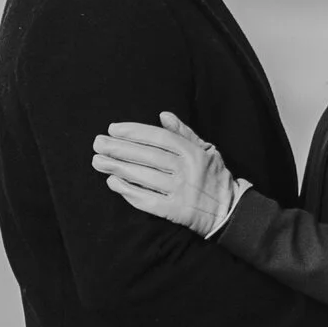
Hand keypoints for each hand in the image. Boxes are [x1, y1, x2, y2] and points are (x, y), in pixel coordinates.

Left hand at [93, 113, 236, 236]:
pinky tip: (113, 183)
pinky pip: (146, 200)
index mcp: (194, 152)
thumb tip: (163, 115)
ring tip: (99, 161)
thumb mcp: (207, 149)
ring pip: (143, 176)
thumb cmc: (215, 177)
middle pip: (147, 156)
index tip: (113, 129)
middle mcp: (187, 170)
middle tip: (98, 144)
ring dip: (117, 168)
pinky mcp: (174, 211)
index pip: (159, 138)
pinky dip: (128, 191)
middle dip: (119, 148)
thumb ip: (184, 133)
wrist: (229, 210)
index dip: (134, 132)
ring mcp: (180, 191)